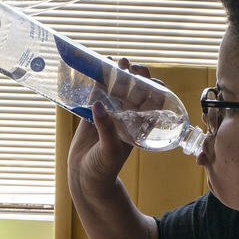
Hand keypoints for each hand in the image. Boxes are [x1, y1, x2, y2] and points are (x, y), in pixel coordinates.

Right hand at [68, 57, 159, 192]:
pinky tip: (95, 67)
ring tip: (113, 60)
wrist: (85, 178)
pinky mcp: (92, 114)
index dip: (153, 88)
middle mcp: (127, 118)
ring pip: (116, 89)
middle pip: (134, 91)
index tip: (147, 78)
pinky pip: (96, 93)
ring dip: (115, 74)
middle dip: (133, 76)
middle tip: (128, 65)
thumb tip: (99, 104)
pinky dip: (96, 81)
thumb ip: (106, 129)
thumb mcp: (109, 150)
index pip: (152, 103)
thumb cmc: (103, 168)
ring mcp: (110, 114)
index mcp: (138, 126)